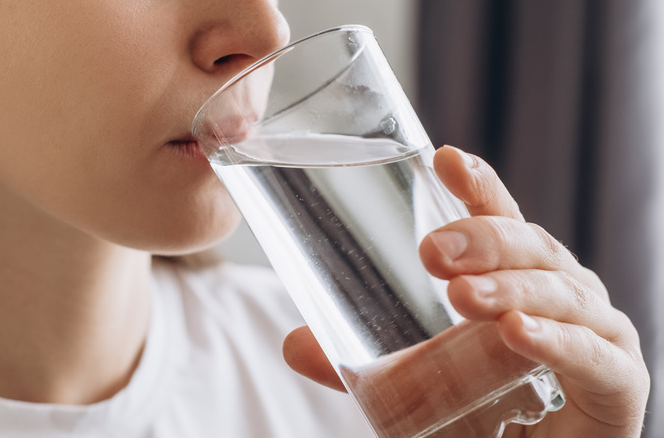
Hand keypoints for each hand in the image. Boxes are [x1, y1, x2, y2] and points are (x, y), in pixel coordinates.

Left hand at [283, 146, 648, 436]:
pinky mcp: (618, 383)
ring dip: (510, 287)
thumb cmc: (482, 416)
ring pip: (560, 292)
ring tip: (462, 296)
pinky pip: (594, 355)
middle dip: (485, 240)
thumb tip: (294, 343)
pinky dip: (556, 341)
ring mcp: (596, 333)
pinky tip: (518, 332)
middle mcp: (561, 294)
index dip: (478, 186)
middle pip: (531, 247)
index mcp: (517, 279)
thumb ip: (365, 365)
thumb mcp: (417, 384)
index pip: (500, 221)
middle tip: (433, 250)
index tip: (444, 158)